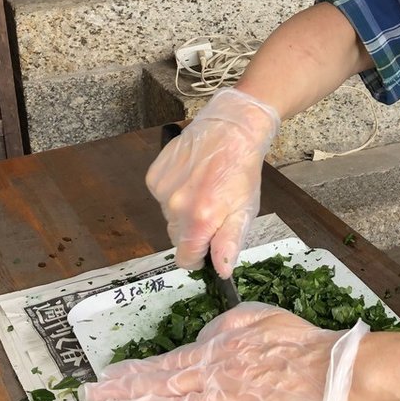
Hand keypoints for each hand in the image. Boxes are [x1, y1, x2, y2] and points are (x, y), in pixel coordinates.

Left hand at [80, 303, 374, 400]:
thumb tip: (200, 338)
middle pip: (161, 386)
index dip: (135, 372)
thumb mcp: (253, 318)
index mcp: (216, 349)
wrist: (329, 370)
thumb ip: (222, 328)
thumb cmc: (296, 341)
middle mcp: (214, 375)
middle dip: (125, 392)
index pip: (165, 364)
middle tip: (93, 397)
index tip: (108, 377)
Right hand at [146, 88, 279, 277]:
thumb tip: (221, 270)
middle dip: (194, 231)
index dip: (199, 257)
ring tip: (203, 189)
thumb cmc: (241, 170)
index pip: (185, 259)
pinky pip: (161, 197)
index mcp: (199, 220)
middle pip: (177, 238)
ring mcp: (161, 190)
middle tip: (213, 209)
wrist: (230, 129)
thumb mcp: (245, 210)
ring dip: (183, 210)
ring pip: (169, 217)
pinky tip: (190, 178)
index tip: (208, 246)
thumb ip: (229, 243)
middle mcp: (175, 207)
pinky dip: (173, 193)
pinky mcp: (154, 176)